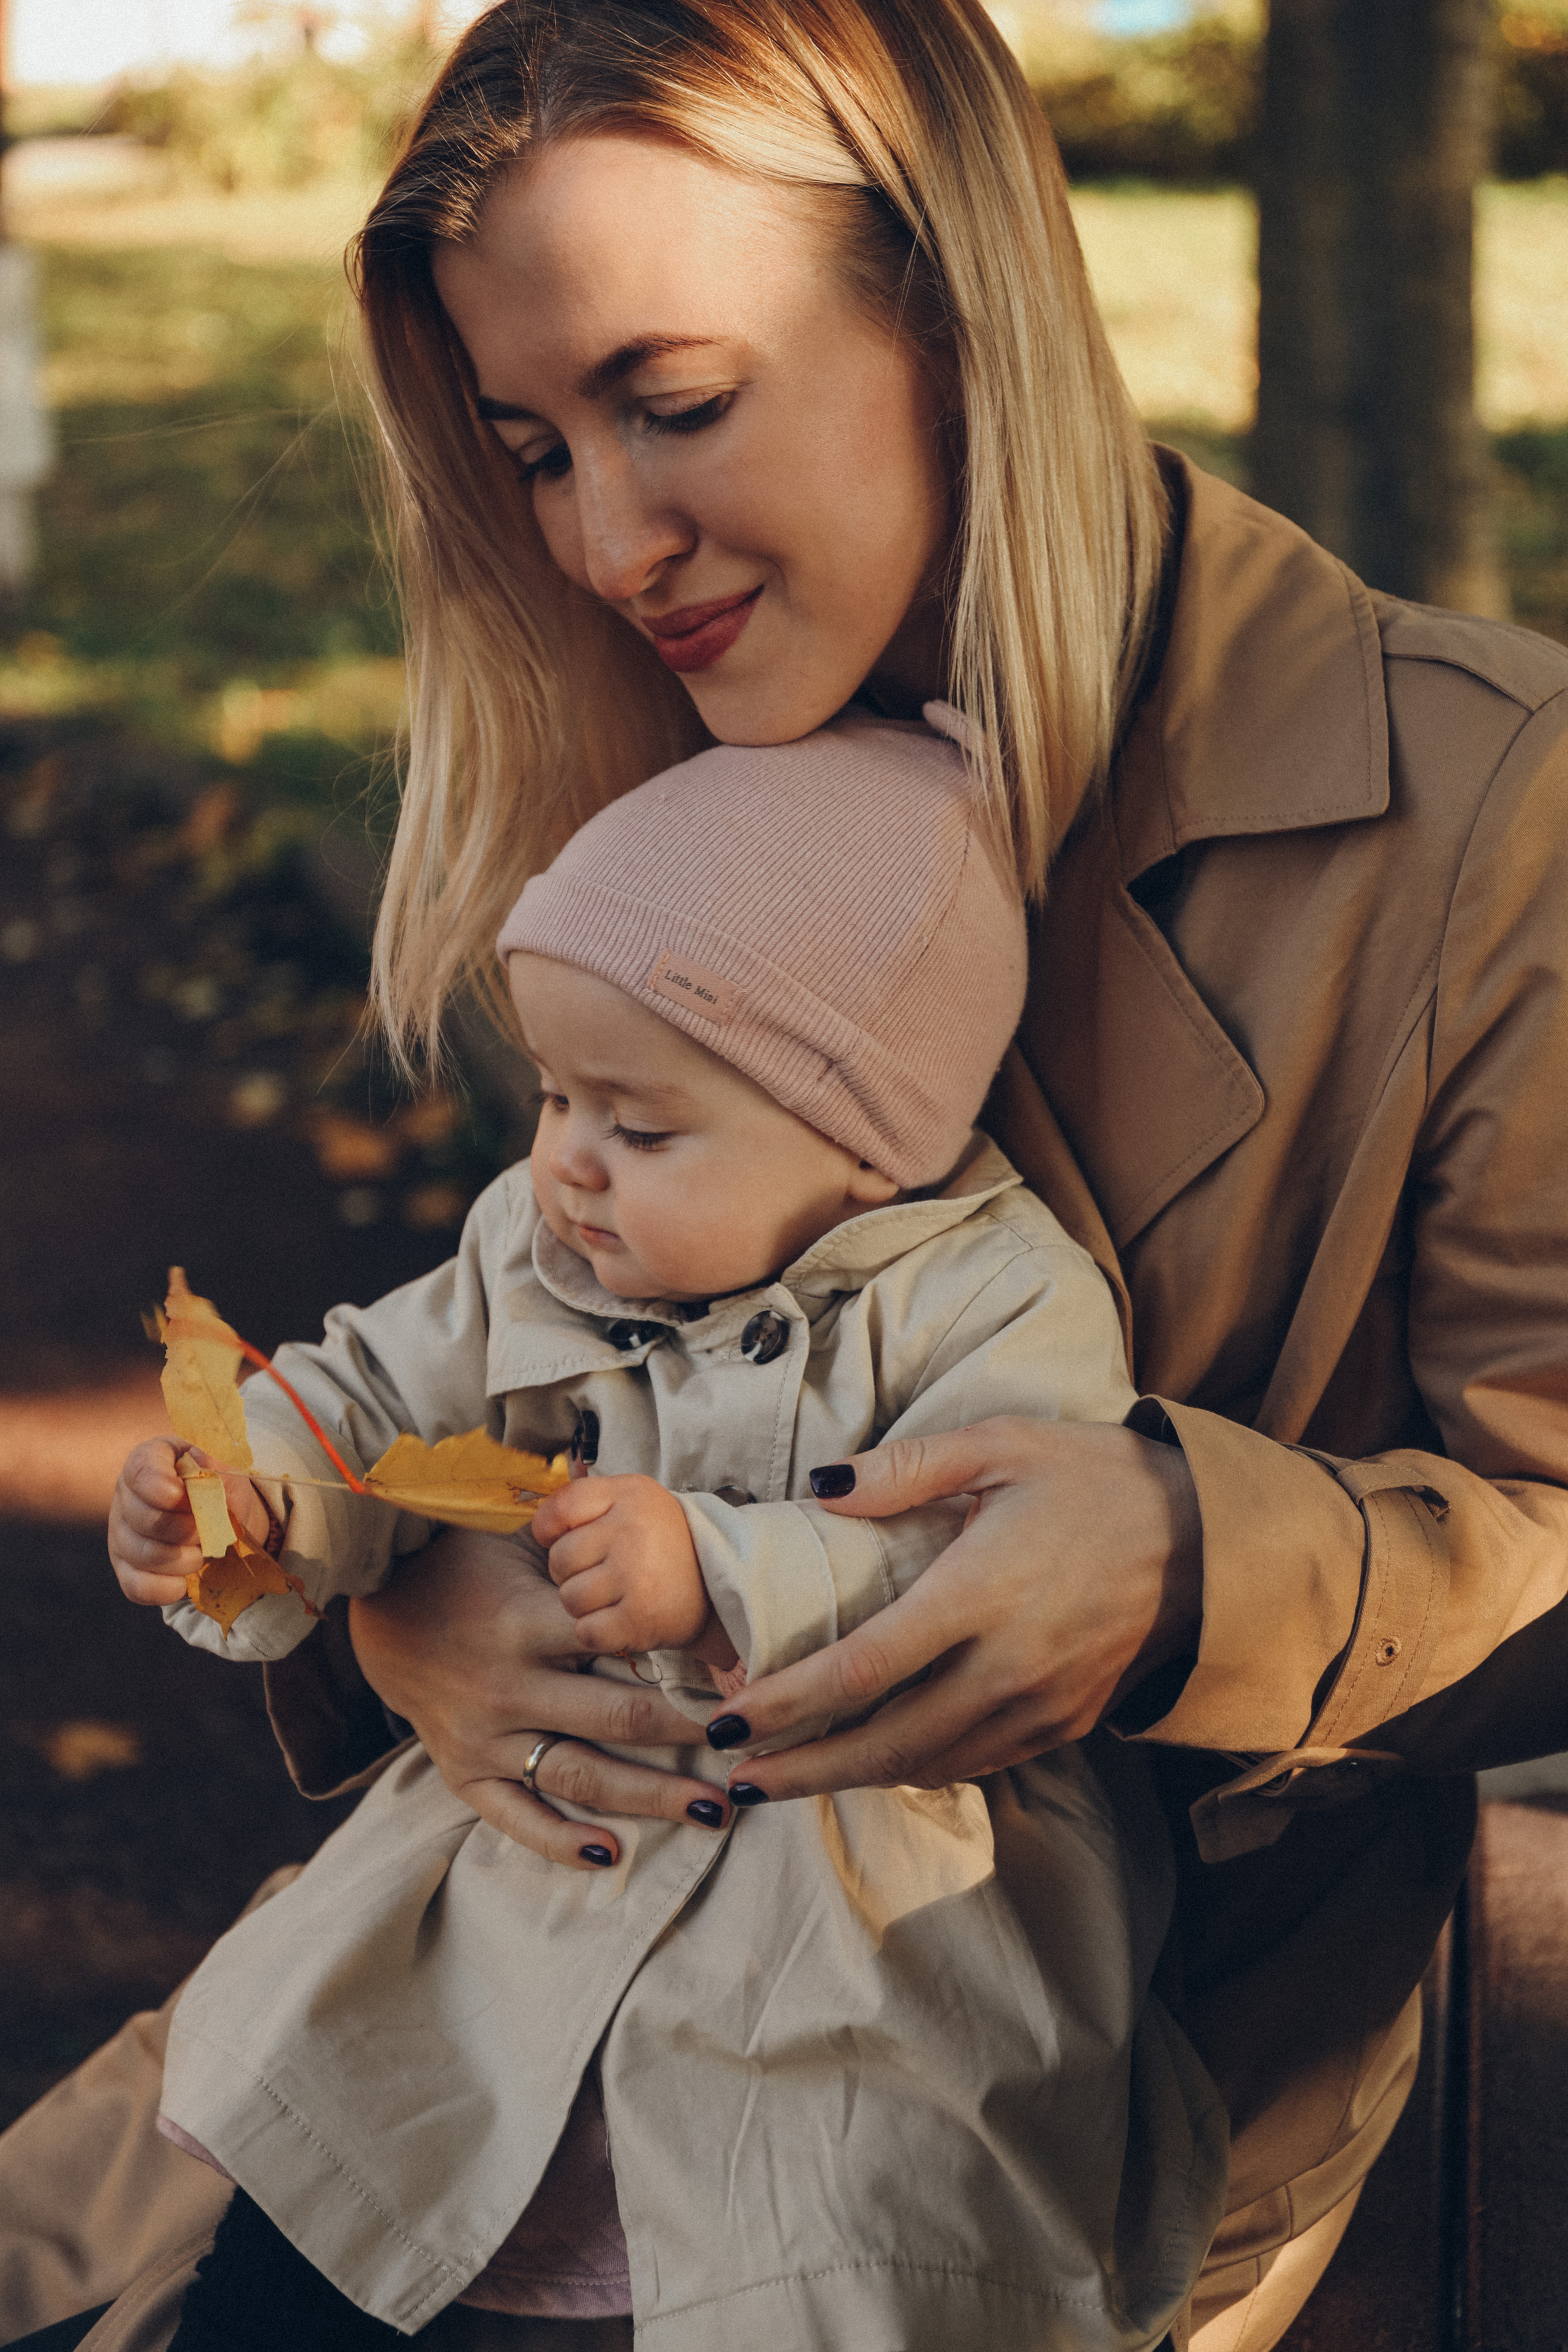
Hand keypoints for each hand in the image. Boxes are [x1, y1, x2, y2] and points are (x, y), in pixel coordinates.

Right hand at [108, 1439, 271, 1606]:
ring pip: (141, 1554)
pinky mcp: (126, 1568)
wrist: (224, 1519)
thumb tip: (200, 1458)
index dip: (158, 1485)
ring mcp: (122, 1534)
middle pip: (143, 1517)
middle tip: (208, 1530)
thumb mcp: (228, 1472)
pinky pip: (136, 1586)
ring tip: (202, 1553)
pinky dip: (166, 1588)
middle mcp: (127, 1496)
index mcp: (150, 1460)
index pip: (140, 1469)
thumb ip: (218, 1465)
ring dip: (182, 1559)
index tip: (180, 1495)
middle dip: (184, 1529)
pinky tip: (186, 1581)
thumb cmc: (222, 1488)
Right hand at [347, 1528, 732, 1870]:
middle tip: (749, 1746)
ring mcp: (485, 1737)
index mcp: (524, 1622)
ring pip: (580, 1776)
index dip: (682, 1658)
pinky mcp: (464, 1774)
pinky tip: (611, 1853)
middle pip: (615, 1717)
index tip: (742, 1675)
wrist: (378, 1614)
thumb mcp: (512, 1540)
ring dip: (651, 1798)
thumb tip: (624, 1487)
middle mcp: (507, 1685)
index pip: (616, 1642)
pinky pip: (516, 1819)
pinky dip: (561, 1842)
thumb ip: (571, 1533)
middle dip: (689, 1734)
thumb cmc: (462, 1567)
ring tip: (715, 1812)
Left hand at [533, 1473, 732, 1660]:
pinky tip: (617, 1619)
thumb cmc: (663, 1541)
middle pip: (559, 1559)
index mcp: (630, 1495)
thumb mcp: (632, 1499)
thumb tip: (536, 1524)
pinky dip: (596, 1631)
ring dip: (583, 1604)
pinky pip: (586, 1631)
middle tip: (602, 1571)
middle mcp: (632, 1532)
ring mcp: (636, 1577)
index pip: (559, 1509)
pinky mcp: (640, 1619)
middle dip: (571, 1571)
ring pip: (569, 1598)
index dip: (550, 1530)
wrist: (720, 1584)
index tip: (566, 1538)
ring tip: (612, 1595)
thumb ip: (585, 1499)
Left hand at [700, 1417, 1200, 1798]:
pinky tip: (874, 1758)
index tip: (730, 1716)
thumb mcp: (1004, 1442)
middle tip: (734, 1776)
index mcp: (980, 1594)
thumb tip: (822, 1489)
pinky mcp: (1065, 1725)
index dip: (788, 1703)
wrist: (1213, 1539)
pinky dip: (913, 1769)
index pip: (862, 1670)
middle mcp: (1006, 1668)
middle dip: (799, 1769)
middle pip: (882, 1743)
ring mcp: (1039, 1706)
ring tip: (786, 1776)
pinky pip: (972, 1762)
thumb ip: (907, 1468)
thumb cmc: (1099, 1478)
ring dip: (849, 1778)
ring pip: (924, 1765)